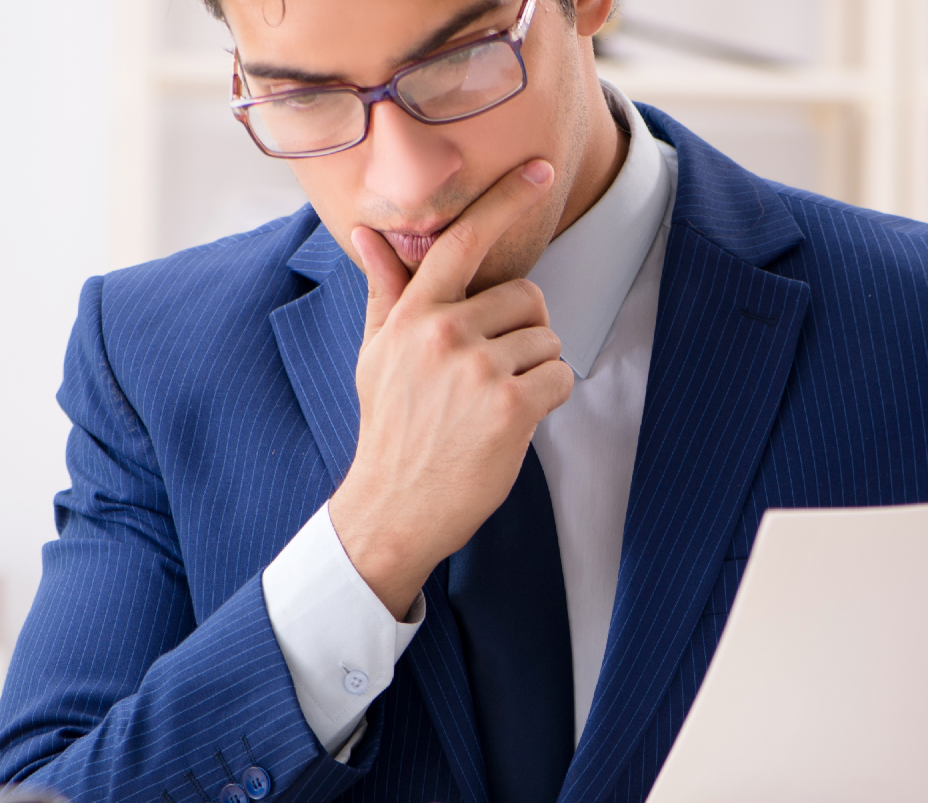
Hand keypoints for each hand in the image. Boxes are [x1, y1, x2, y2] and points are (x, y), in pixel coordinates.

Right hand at [328, 159, 574, 616]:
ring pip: (547, 339)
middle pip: (527, 296)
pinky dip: (550, 399)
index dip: (506, 200)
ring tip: (494, 404)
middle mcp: (444, 332)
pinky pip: (560, 377)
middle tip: (491, 373)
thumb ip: (386, 291)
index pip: (462, 241)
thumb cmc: (391, 429)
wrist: (393, 507)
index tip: (541, 170)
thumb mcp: (377, 355)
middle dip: (523, 332)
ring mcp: (477, 368)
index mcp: (413, 314)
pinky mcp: (509, 405)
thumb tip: (367, 234)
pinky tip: (515, 421)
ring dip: (536, 370)